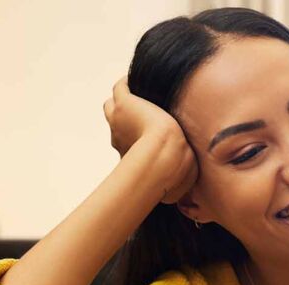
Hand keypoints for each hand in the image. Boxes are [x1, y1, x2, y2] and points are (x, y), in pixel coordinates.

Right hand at [102, 75, 197, 203]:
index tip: (139, 132)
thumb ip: (174, 188)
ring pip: (113, 103)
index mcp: (128, 149)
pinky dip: (126, 82)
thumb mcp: (174, 181)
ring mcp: (119, 117)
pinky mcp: (124, 102)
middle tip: (137, 112)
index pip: (122, 136)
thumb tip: (173, 201)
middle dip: (123, 116)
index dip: (129, 133)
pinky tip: (133, 79)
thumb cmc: (172, 171)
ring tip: (135, 93)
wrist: (165, 155)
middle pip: (114, 119)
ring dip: (123, 99)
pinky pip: (121, 87)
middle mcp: (118, 134)